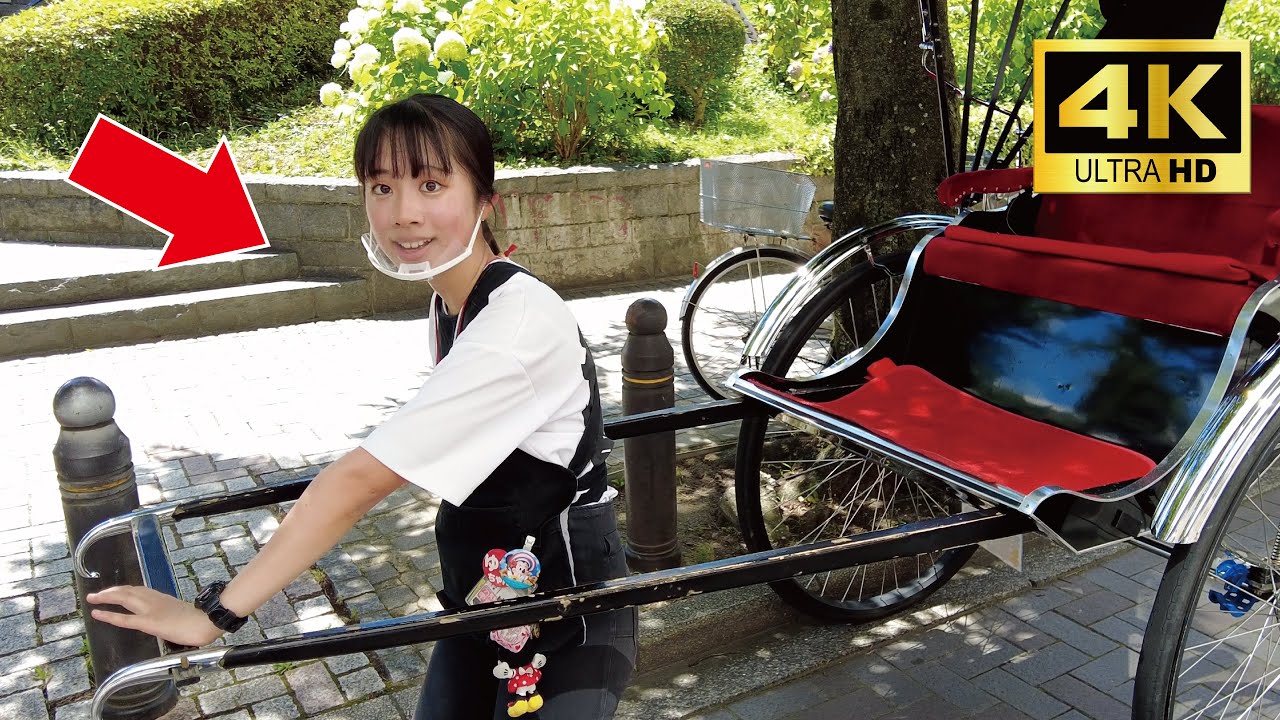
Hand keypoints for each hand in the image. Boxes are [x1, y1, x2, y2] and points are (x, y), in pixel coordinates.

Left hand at [86, 586, 222, 647]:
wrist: (207, 621)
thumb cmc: (202, 621)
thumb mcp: (184, 614)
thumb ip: (173, 615)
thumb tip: (170, 621)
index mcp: (163, 600)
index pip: (139, 591)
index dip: (124, 591)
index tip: (115, 591)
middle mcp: (154, 600)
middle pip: (128, 591)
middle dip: (111, 591)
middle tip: (96, 594)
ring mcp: (150, 610)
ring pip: (124, 598)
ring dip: (107, 597)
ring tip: (94, 598)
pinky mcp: (148, 622)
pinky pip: (124, 618)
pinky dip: (109, 615)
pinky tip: (97, 614)